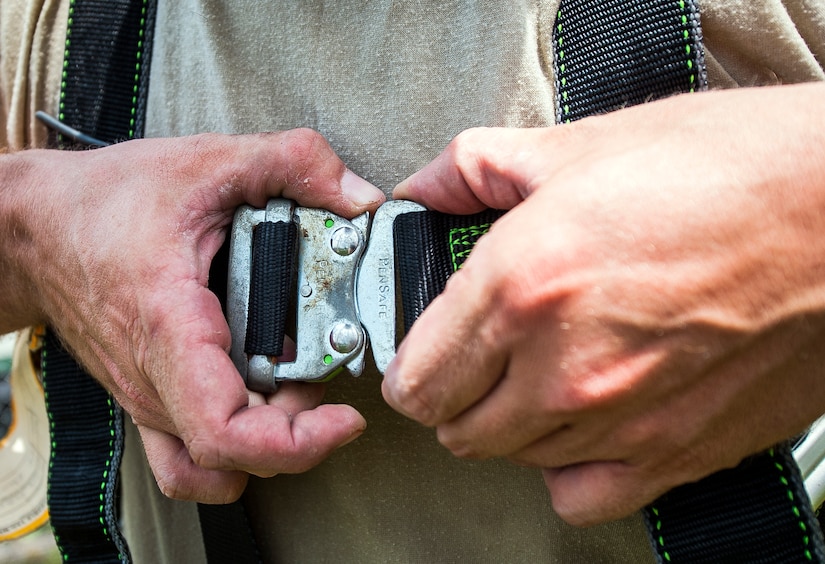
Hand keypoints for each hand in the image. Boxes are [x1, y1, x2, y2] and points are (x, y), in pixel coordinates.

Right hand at [0, 130, 384, 502]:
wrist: (34, 226)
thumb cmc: (105, 199)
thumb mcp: (209, 162)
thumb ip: (295, 163)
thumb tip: (360, 199)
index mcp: (170, 328)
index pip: (226, 431)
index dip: (296, 444)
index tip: (345, 420)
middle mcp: (155, 380)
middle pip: (234, 455)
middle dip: (300, 429)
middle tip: (326, 374)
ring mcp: (147, 398)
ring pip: (213, 464)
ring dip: (269, 439)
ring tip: (298, 387)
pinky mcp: (148, 396)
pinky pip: (186, 458)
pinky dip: (233, 447)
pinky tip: (263, 400)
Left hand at [382, 83, 824, 524]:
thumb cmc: (728, 170)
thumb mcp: (581, 146)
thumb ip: (477, 168)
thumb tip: (428, 188)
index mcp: (523, 286)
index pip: (415, 380)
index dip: (410, 364)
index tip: (423, 350)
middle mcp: (563, 367)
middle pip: (456, 427)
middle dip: (455, 392)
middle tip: (479, 353)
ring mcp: (621, 421)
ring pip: (514, 457)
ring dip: (511, 421)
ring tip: (541, 369)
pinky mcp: (675, 453)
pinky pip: (581, 495)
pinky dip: (567, 466)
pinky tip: (583, 421)